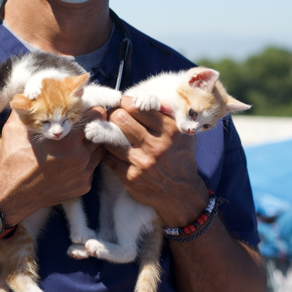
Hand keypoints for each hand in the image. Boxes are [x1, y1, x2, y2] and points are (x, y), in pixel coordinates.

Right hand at [0, 108, 105, 225]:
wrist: (13, 194)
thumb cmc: (14, 160)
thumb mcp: (15, 128)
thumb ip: (28, 107)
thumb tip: (34, 93)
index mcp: (68, 139)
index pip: (96, 115)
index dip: (93, 109)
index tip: (88, 108)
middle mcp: (81, 156)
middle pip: (100, 132)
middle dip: (93, 127)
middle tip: (82, 125)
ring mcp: (84, 173)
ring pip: (99, 151)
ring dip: (91, 144)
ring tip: (77, 143)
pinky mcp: (84, 186)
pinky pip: (91, 168)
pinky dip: (85, 163)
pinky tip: (70, 162)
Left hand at [102, 97, 208, 227]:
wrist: (182, 194)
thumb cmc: (181, 159)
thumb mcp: (183, 135)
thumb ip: (168, 116)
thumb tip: (148, 98)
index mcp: (170, 130)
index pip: (137, 107)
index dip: (125, 102)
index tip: (123, 104)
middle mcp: (156, 145)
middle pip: (120, 119)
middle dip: (114, 114)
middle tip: (114, 117)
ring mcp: (142, 162)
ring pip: (111, 139)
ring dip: (108, 134)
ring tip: (109, 132)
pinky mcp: (131, 177)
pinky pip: (109, 158)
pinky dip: (109, 152)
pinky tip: (111, 150)